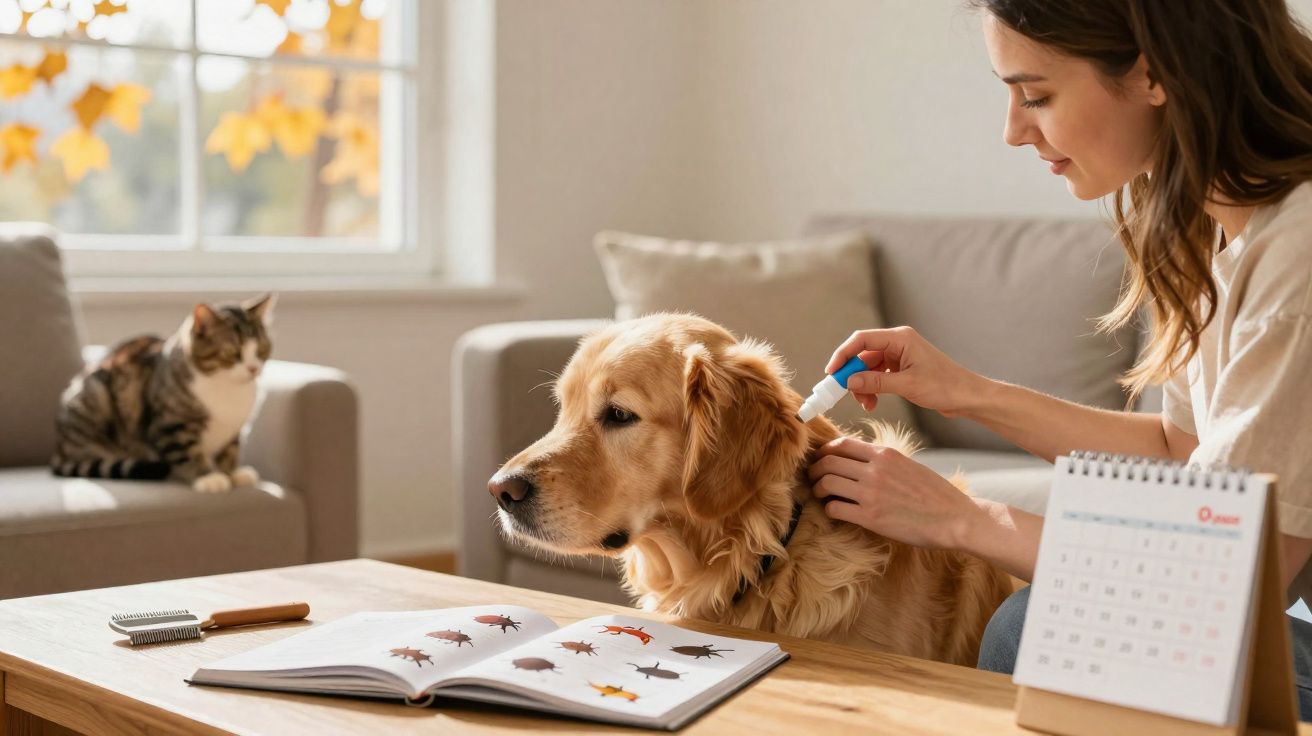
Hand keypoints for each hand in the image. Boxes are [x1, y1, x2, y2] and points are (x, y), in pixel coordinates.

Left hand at [807, 436, 980, 549]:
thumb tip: (856, 460)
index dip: (824, 451)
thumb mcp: (907, 465)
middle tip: (814, 478)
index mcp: (885, 454)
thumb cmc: (934, 494)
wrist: (954, 518)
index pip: (841, 444)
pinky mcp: (870, 517)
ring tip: (821, 495)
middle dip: (815, 470)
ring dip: (818, 489)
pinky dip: (829, 509)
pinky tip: (836, 511)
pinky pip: (835, 508)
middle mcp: (875, 470)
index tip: (821, 459)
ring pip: (826, 483)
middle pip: (828, 462)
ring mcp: (871, 493)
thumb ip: (882, 461)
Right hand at [825, 326, 984, 416]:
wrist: (968, 397)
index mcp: (900, 338)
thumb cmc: (945, 386)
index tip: (832, 372)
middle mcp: (898, 343)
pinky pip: (878, 376)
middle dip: (852, 375)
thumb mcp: (907, 385)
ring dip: (863, 385)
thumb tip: (850, 381)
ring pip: (868, 368)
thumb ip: (876, 382)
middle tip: (845, 393)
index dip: (843, 354)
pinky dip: (872, 389)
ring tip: (866, 404)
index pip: (862, 340)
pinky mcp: (902, 369)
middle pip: (862, 355)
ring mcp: (899, 356)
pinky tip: (873, 403)